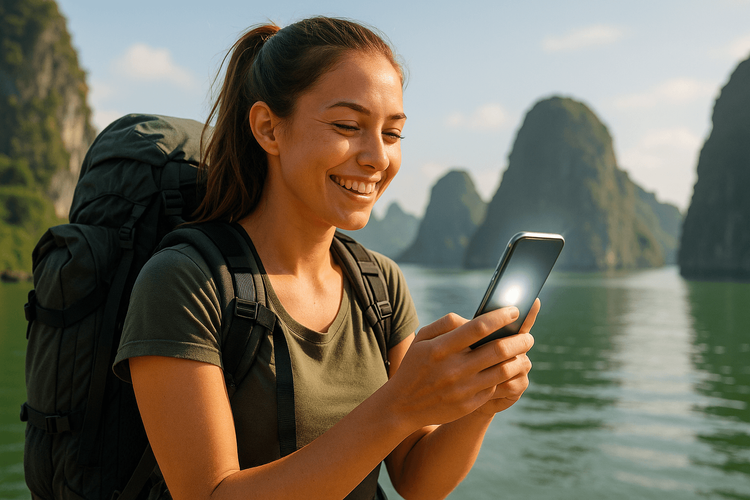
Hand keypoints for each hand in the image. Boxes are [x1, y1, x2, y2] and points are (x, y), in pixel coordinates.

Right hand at [387, 304, 529, 428]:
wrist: (403, 406)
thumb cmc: (415, 366)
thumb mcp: (421, 339)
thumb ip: (446, 323)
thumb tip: (473, 318)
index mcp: (440, 348)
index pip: (478, 327)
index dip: (501, 317)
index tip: (515, 311)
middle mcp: (453, 368)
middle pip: (498, 350)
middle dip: (520, 340)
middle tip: (528, 336)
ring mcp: (462, 388)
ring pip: (503, 370)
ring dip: (519, 358)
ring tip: (524, 351)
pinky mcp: (469, 404)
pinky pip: (495, 386)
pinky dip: (505, 376)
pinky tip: (508, 368)